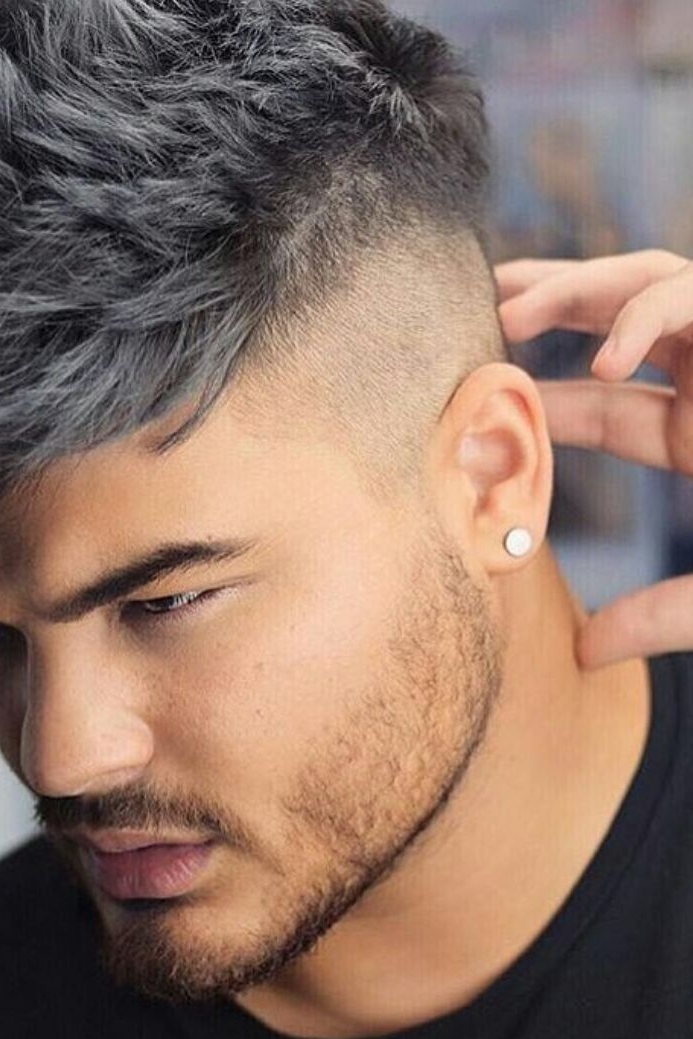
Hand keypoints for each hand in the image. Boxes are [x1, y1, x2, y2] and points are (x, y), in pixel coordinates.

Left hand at [494, 248, 692, 669]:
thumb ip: (662, 615)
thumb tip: (582, 653)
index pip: (600, 407)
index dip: (537, 401)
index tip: (477, 404)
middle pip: (617, 319)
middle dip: (549, 304)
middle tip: (477, 309)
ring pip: (648, 284)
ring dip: (577, 288)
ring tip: (509, 311)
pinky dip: (645, 317)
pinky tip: (602, 363)